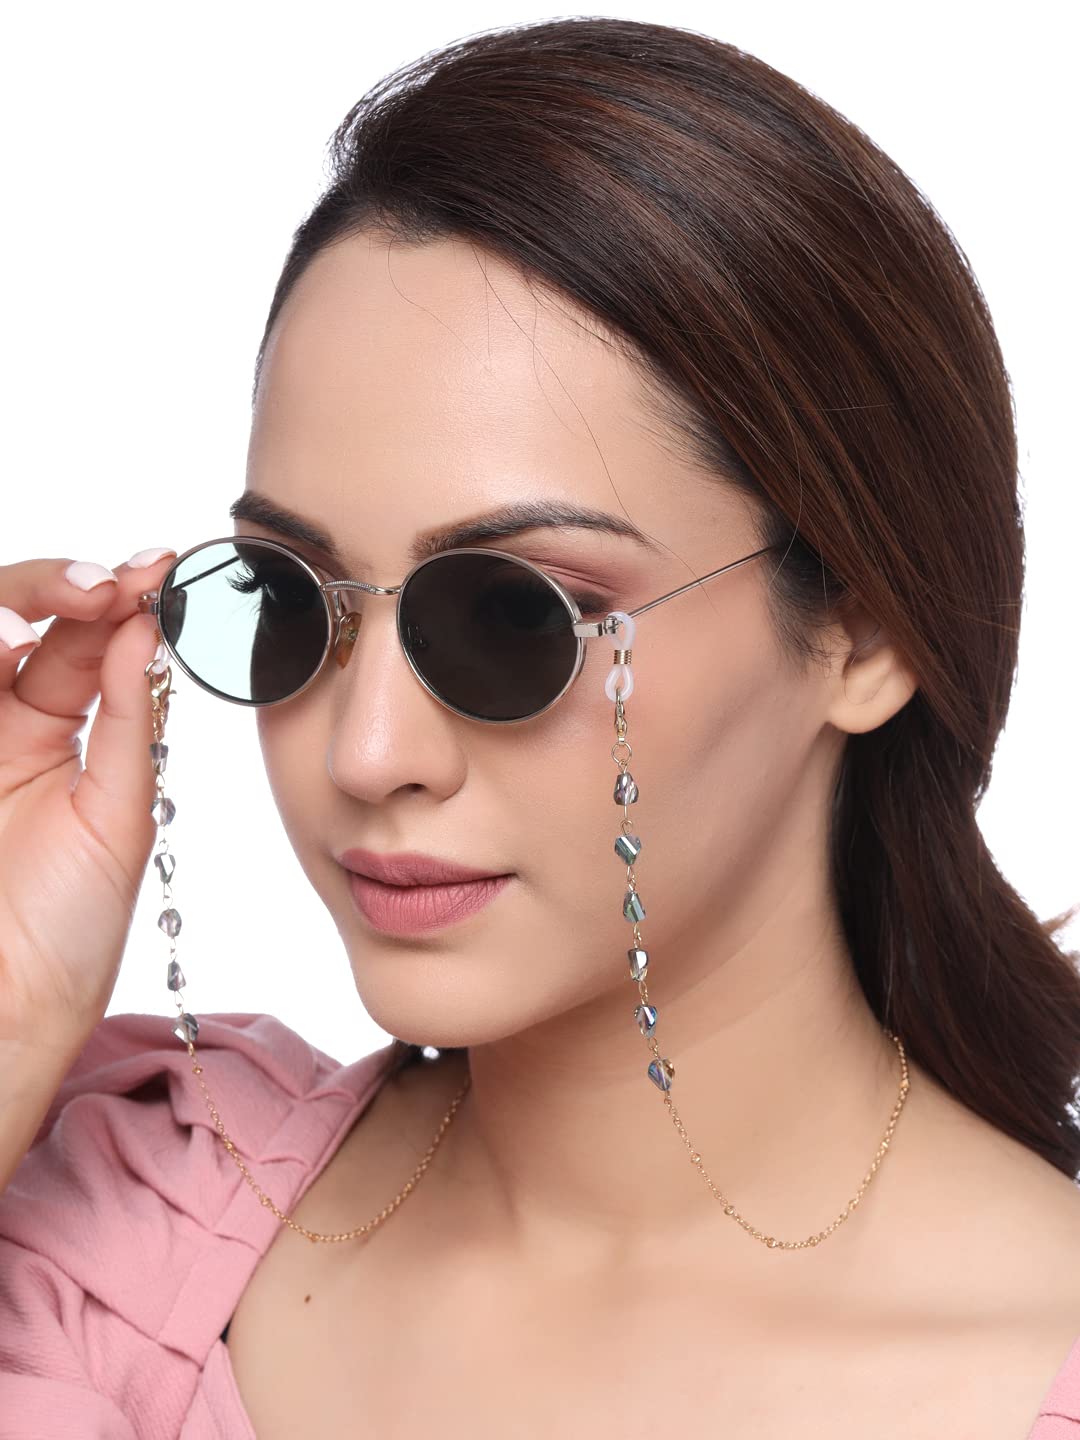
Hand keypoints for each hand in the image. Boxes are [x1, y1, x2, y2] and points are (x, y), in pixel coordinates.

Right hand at [0, 549, 176, 1056]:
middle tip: (103, 587)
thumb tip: (146, 630)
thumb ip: (126, 721)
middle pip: (14, 619)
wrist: (11, 1015)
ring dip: (8, 610)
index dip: (112, 599)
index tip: (157, 570)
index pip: (78, 640)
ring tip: (47, 612)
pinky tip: (5, 645)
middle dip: (56, 589)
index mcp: (50, 733)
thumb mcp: (115, 815)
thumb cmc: (67, 931)